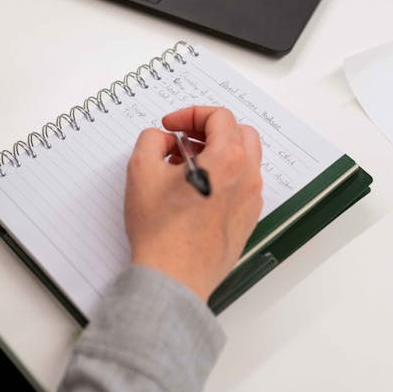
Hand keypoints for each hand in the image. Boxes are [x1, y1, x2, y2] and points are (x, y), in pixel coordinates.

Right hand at [125, 106, 262, 301]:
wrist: (173, 277)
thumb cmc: (161, 230)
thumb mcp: (141, 169)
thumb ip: (152, 139)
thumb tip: (164, 139)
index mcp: (229, 159)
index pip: (219, 116)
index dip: (190, 114)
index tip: (171, 126)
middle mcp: (248, 177)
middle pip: (239, 133)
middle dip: (209, 129)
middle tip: (182, 138)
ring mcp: (251, 201)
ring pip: (243, 159)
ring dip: (216, 151)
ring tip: (184, 166)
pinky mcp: (247, 220)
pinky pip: (241, 185)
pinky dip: (222, 175)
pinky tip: (194, 189)